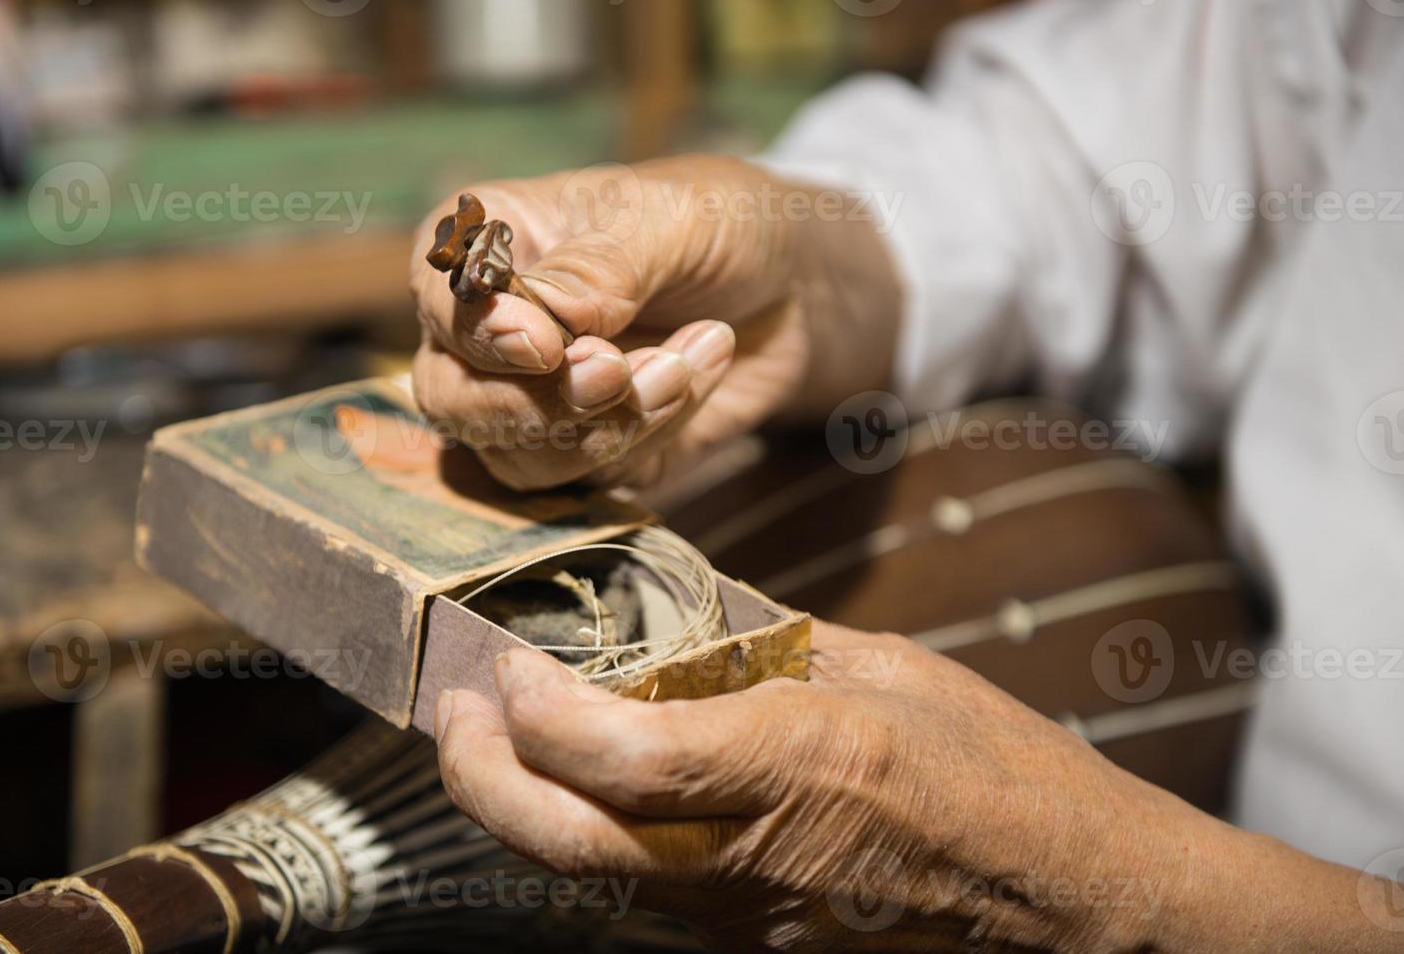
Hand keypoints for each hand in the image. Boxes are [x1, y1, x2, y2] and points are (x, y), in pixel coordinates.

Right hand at [409, 156, 899, 489]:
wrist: (795, 286)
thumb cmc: (720, 223)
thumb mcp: (671, 218)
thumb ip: (600, 266)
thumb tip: (542, 318)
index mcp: (487, 247)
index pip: (439, 301)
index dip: (480, 333)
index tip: (544, 345)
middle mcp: (491, 332)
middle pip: (452, 400)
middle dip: (537, 403)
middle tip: (617, 374)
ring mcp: (535, 401)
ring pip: (517, 455)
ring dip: (609, 422)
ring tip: (685, 361)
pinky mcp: (589, 453)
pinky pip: (594, 476)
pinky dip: (652, 433)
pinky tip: (703, 371)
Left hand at [434, 622, 1392, 951]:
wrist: (1070, 908)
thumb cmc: (1000, 774)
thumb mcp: (887, 671)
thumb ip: (765, 642)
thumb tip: (676, 608)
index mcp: (802, 761)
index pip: (621, 755)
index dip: (537, 712)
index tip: (508, 662)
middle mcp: (756, 857)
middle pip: (566, 844)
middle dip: (481, 777)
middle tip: (458, 711)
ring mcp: (749, 921)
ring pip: (589, 879)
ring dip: (522, 808)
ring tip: (500, 737)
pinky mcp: (753, 949)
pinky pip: (644, 896)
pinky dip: (591, 839)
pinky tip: (593, 788)